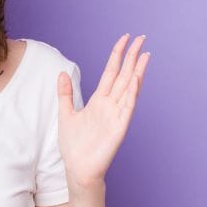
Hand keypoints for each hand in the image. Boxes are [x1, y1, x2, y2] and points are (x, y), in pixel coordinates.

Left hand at [57, 34, 149, 194]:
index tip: (124, 39)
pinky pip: (127, 107)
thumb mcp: (65, 114)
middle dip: (132, 57)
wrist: (78, 169)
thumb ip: (66, 94)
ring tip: (145, 54)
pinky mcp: (119, 127)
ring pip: (129, 88)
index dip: (117, 55)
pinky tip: (136, 79)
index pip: (111, 72)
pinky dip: (132, 93)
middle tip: (141, 38)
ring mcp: (116, 115)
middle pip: (124, 75)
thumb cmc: (74, 146)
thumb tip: (62, 73)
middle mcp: (110, 105)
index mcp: (99, 100)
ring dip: (137, 71)